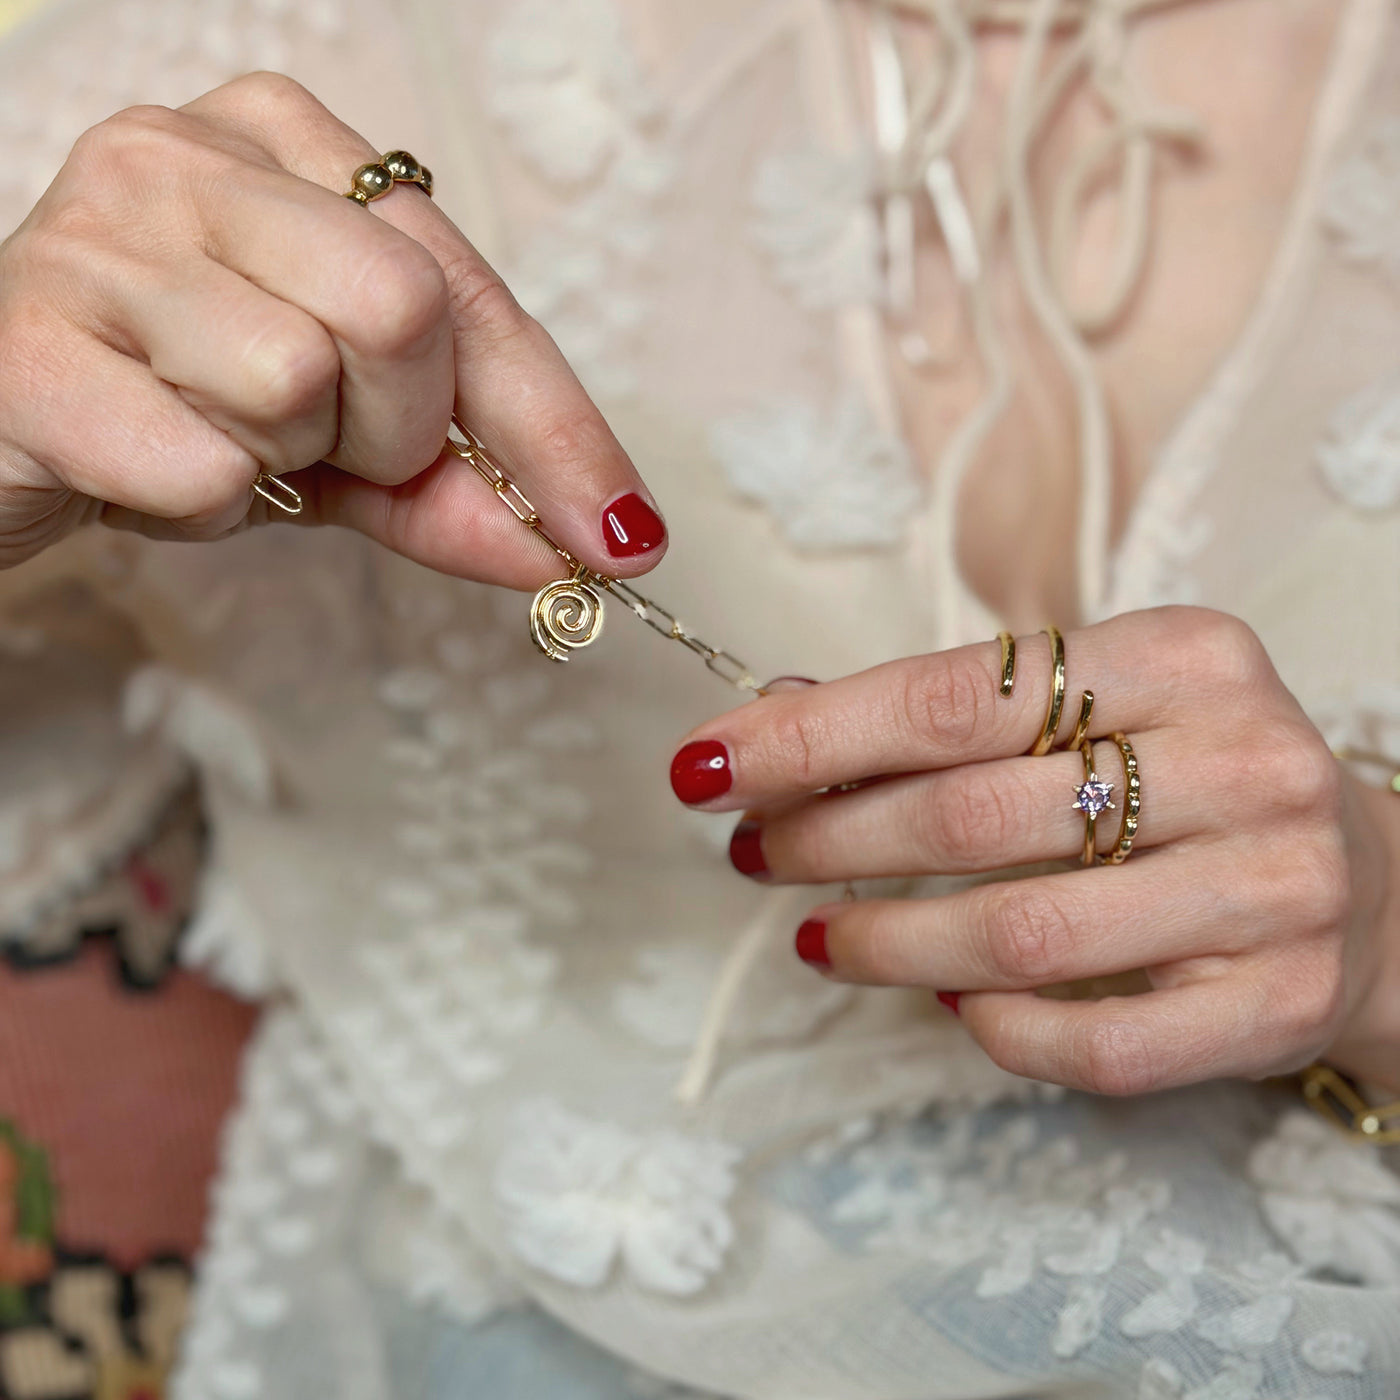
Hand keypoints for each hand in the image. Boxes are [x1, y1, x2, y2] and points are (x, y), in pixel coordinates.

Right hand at [0, 73, 665, 580]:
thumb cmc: (177, 409)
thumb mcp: (339, 438)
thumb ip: (464, 481)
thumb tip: (601, 542)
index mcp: (281, 142)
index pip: (467, 286)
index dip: (555, 423)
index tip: (622, 532)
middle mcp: (186, 152)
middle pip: (400, 310)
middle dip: (394, 430)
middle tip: (323, 449)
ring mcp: (96, 231)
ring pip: (297, 381)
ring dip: (283, 463)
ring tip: (216, 443)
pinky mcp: (26, 339)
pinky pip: (201, 465)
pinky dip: (199, 507)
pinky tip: (144, 465)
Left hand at [669, 607, 1399, 1095]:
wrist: (1368, 887)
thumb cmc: (1189, 778)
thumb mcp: (1094, 703)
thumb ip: (949, 712)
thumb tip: (777, 724)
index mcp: (1185, 656)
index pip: (953, 695)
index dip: (811, 736)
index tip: (711, 764)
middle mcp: (1242, 763)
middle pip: (971, 813)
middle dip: (829, 835)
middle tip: (757, 848)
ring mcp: (1270, 892)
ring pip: (1017, 935)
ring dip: (884, 938)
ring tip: (819, 930)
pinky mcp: (1270, 1007)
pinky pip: (1087, 1045)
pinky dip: (988, 1026)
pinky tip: (940, 998)